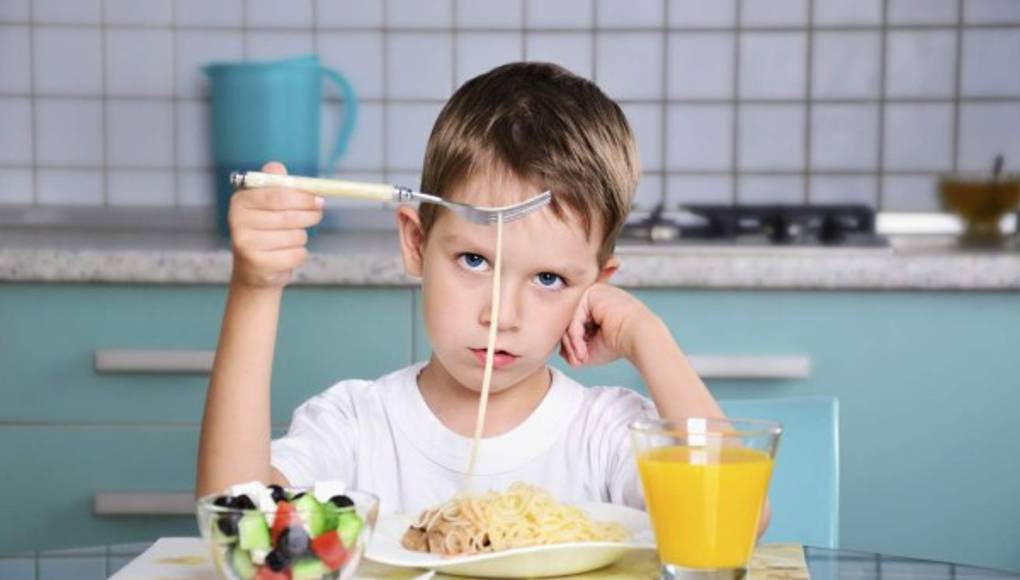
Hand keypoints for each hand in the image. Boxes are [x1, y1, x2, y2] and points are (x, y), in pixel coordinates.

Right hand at [229, 161, 323, 288]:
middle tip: (317, 214)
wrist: (253, 270)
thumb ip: (274, 185)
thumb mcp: (266, 205)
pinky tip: (288, 254)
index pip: (277, 195)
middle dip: (309, 215)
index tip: (318, 199)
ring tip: (293, 238)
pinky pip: (295, 255)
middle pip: (287, 216)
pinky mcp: (257, 264)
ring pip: (294, 236)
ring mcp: (246, 244)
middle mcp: (238, 221)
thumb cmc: (265, 231)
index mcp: (240, 201)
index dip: (302, 197)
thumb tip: (277, 167)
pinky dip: (299, 254)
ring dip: (302, 237)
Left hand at [559, 284, 657, 367]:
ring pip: (569, 320)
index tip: (577, 361)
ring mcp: (590, 293)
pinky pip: (574, 319)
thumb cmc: (619, 344)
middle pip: (568, 321)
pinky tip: (583, 351)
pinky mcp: (590, 294)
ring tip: (581, 357)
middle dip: (570, 344)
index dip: (572, 343)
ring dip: (572, 343)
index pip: (572, 324)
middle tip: (577, 361)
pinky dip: (575, 337)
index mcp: (593, 306)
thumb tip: (560, 352)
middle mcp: (591, 297)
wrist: (638, 338)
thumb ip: (574, 347)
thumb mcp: (591, 348)